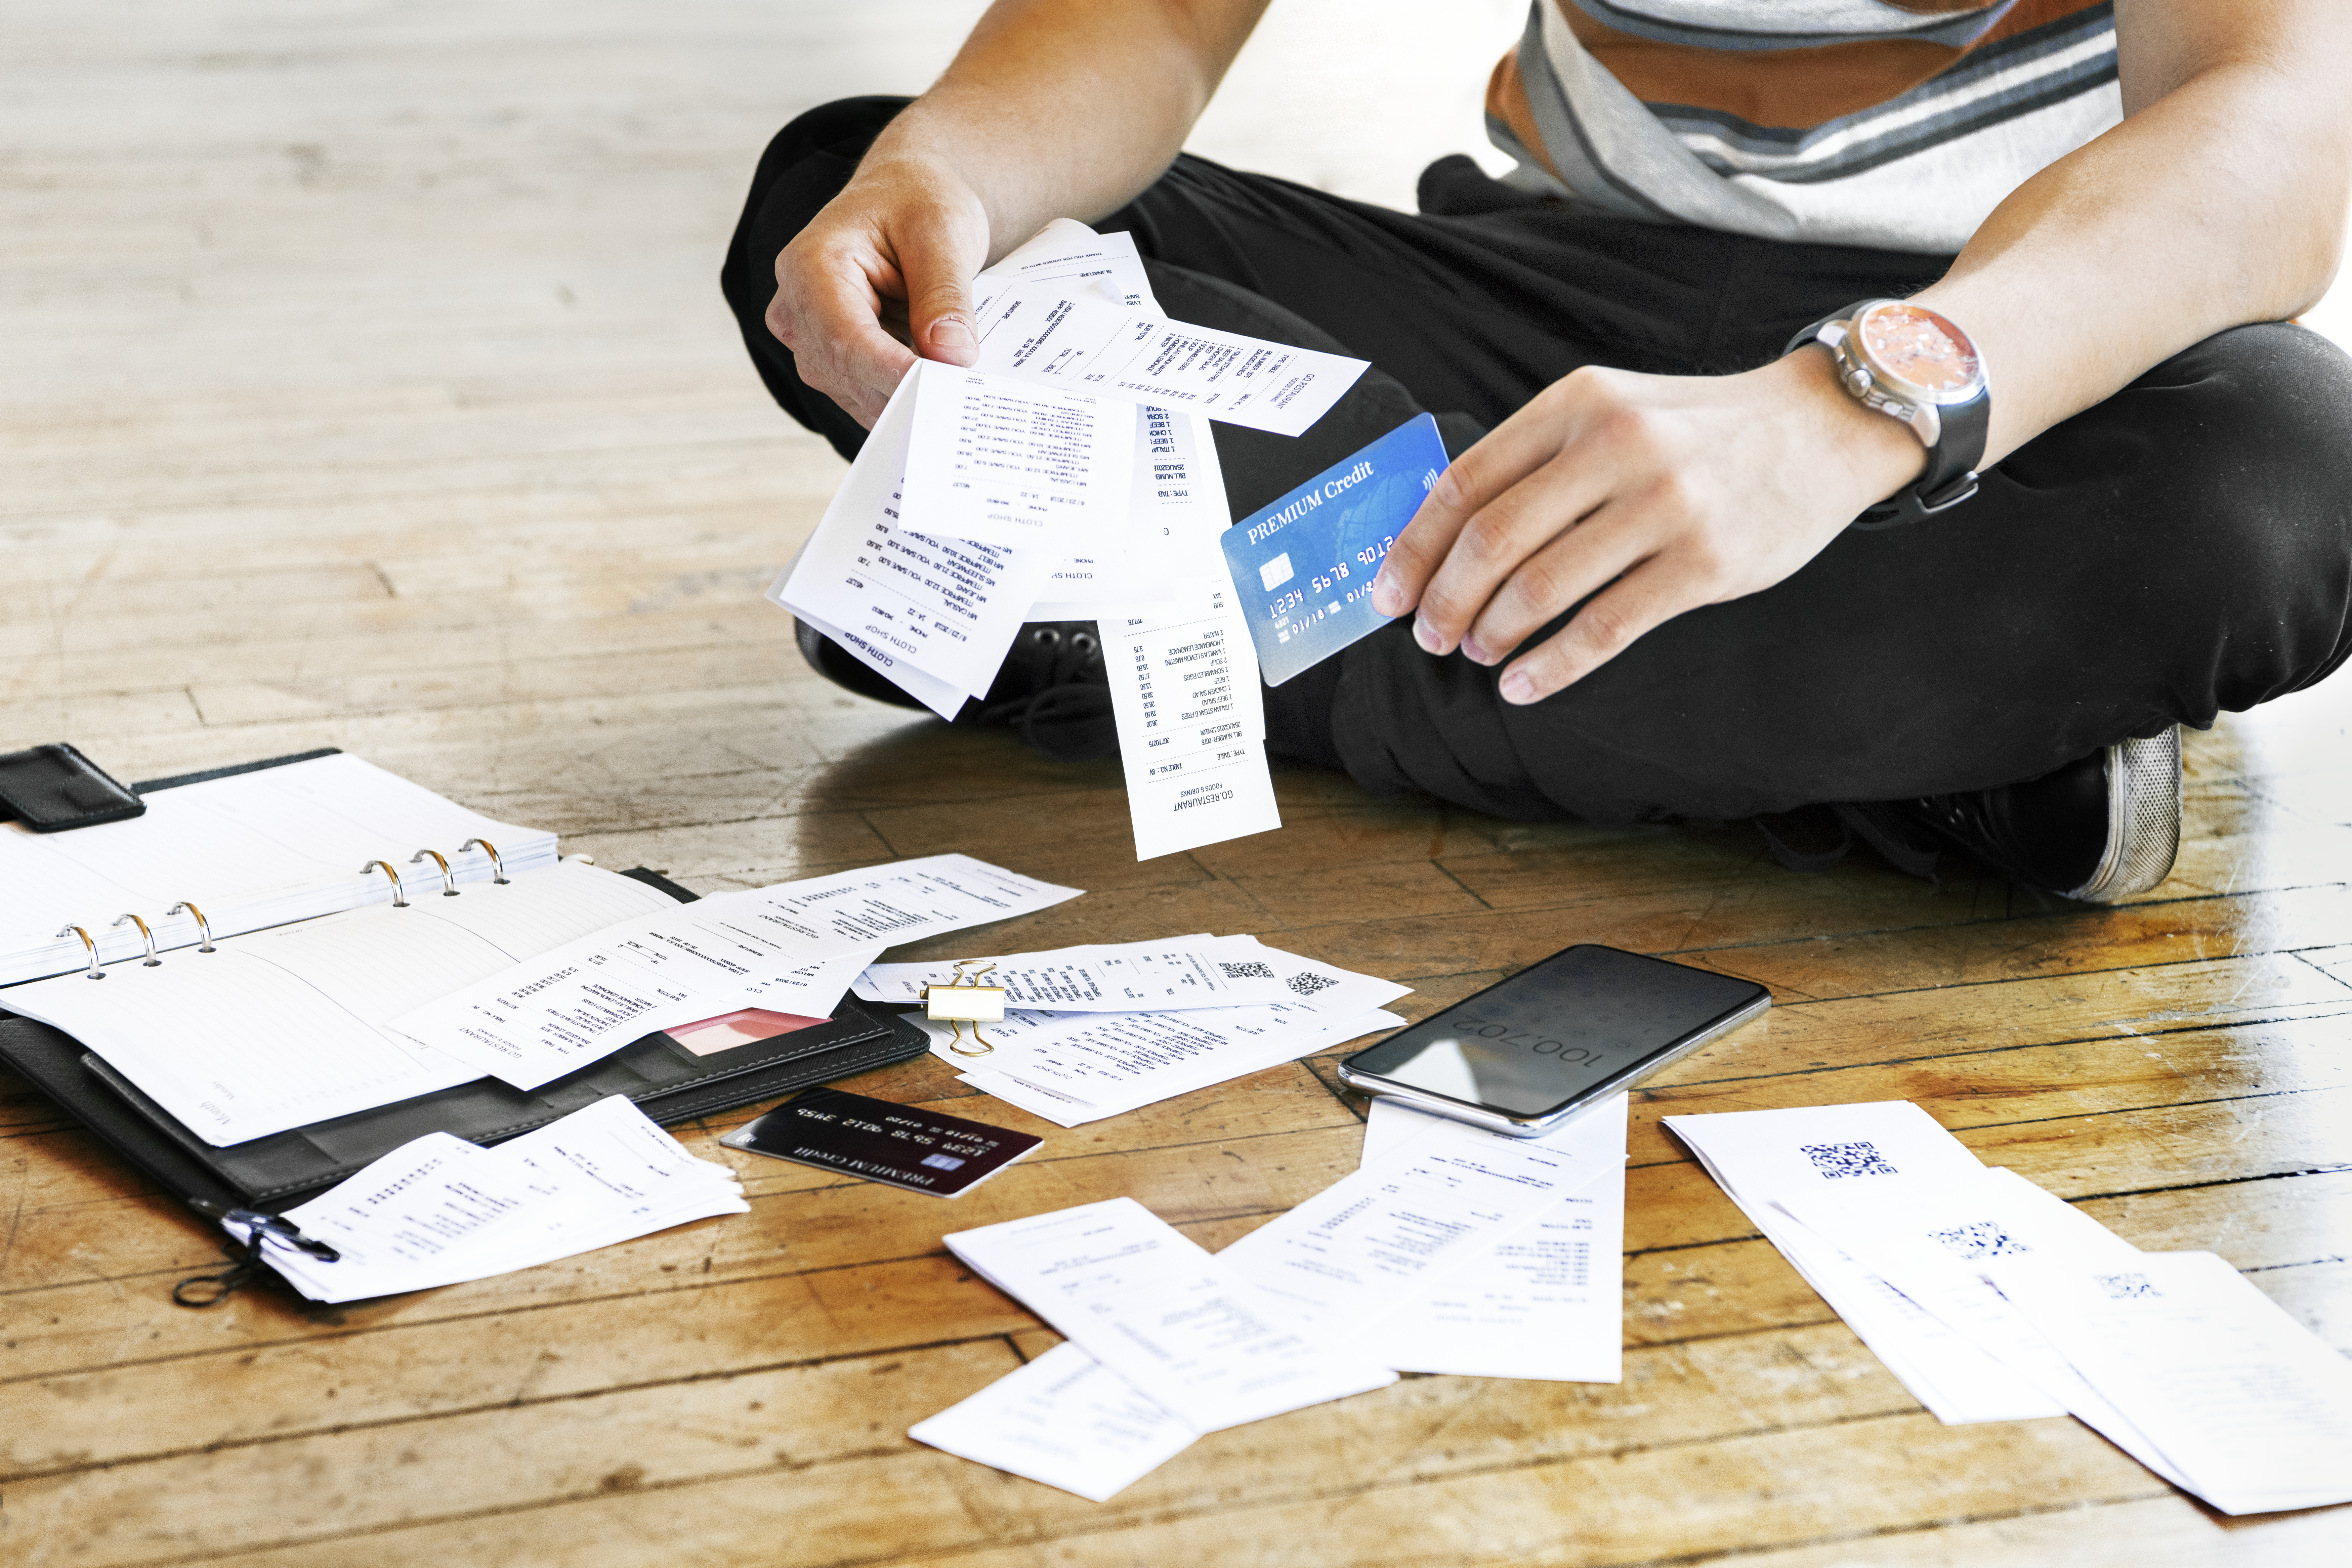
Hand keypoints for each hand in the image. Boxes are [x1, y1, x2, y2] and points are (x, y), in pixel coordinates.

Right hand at [766, 151, 992, 428]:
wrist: (904, 197)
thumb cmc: (917, 202)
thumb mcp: (943, 234)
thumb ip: (945, 296)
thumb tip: (953, 356)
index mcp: (810, 266)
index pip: (846, 340)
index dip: (896, 374)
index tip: (945, 391)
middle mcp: (796, 308)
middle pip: (848, 375)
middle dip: (910, 392)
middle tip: (967, 398)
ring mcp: (809, 339)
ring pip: (858, 395)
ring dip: (910, 396)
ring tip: (956, 384)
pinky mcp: (830, 359)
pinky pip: (867, 394)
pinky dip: (905, 393)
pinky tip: (936, 379)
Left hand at [1367, 349, 1926, 702]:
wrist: (1821, 427)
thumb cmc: (1696, 429)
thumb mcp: (1612, 410)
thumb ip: (1537, 461)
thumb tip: (1446, 538)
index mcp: (1578, 404)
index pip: (1465, 483)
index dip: (1415, 548)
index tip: (1389, 595)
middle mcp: (1616, 447)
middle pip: (1491, 541)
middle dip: (1445, 601)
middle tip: (1432, 637)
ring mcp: (1664, 506)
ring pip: (1540, 589)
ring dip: (1493, 635)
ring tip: (1481, 654)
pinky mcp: (1703, 564)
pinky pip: (1603, 629)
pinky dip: (1551, 666)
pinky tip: (1524, 684)